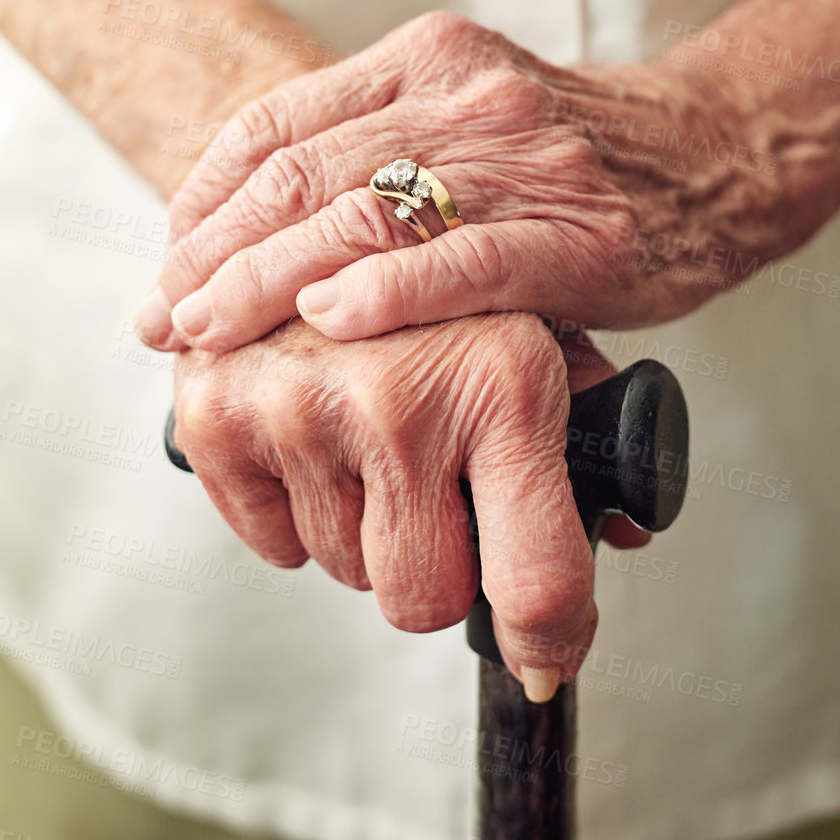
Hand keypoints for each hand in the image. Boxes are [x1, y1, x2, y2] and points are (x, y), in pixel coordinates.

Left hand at [135, 10, 796, 354]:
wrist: (717, 157)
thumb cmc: (571, 162)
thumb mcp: (463, 124)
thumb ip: (371, 155)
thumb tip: (247, 241)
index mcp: (425, 57)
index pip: (277, 122)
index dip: (204, 199)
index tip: (164, 267)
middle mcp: (467, 94)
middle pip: (303, 171)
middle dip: (215, 254)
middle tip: (164, 320)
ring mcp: (526, 161)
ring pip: (365, 216)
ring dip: (268, 282)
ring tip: (209, 336)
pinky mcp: (579, 235)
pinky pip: (467, 261)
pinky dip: (388, 292)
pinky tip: (328, 322)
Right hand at [171, 312, 640, 695]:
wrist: (316, 183)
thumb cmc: (448, 272)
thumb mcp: (543, 326)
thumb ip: (591, 430)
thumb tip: (624, 530)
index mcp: (505, 379)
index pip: (536, 580)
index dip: (547, 638)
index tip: (543, 657)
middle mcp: (400, 396)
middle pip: (427, 600)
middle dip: (440, 568)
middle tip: (441, 499)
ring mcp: (299, 406)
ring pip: (347, 571)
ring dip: (365, 528)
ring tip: (373, 439)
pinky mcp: (216, 413)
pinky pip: (273, 542)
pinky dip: (296, 510)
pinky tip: (316, 438)